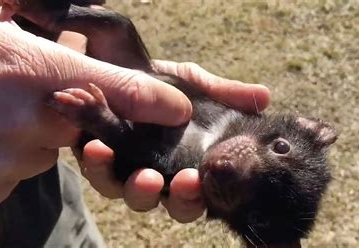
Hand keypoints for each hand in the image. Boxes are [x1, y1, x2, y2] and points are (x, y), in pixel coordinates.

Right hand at [0, 2, 191, 217]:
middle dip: (56, 114)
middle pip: (74, 129)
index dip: (151, 101)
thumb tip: (59, 26)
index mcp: (28, 69)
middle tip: (6, 92)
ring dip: (19, 138)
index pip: (113, 88)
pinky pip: (4, 178)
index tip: (178, 109)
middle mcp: (23, 122)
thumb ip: (28, 25)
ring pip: (37, 155)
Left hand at [79, 60, 269, 222]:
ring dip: (136, 187)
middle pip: (174, 202)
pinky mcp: (94, 156)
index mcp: (188, 159)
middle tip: (175, 182)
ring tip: (139, 172)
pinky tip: (96, 146)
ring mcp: (126, 166)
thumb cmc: (156, 79)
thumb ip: (225, 92)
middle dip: (178, 199)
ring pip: (133, 193)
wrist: (108, 62)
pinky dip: (98, 161)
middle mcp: (161, 169)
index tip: (199, 179)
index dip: (201, 193)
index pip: (202, 188)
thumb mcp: (192, 82)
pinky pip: (97, 168)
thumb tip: (264, 96)